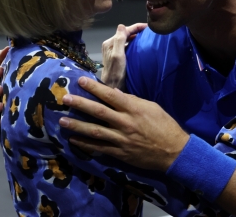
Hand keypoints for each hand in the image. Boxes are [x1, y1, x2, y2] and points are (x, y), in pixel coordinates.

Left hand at [58, 77, 189, 171]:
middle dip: (80, 104)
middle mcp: (125, 123)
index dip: (94, 88)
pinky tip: (74, 140)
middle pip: (98, 112)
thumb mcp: (152, 107)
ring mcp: (121, 139)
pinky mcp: (120, 153)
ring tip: (62, 121)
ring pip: (94, 131)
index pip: (110, 95)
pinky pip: (99, 147)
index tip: (81, 81)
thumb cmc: (164, 126)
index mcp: (134, 109)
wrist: (173, 151)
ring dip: (77, 125)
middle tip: (64, 98)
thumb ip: (133, 101)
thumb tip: (115, 93)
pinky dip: (85, 144)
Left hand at [101, 23, 146, 88]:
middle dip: (137, 31)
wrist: (112, 86)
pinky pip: (127, 46)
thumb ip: (119, 40)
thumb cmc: (115, 73)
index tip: (148, 27)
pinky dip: (134, 44)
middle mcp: (111, 45)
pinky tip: (141, 46)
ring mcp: (114, 50)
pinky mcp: (118, 56)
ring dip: (136, 37)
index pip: (124, 30)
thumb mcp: (118, 56)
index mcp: (110, 43)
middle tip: (149, 31)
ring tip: (147, 37)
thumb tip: (122, 25)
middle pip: (126, 34)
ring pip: (127, 40)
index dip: (136, 27)